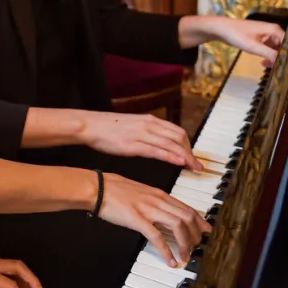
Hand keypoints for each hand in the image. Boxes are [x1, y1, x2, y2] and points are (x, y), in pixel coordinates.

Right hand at [80, 111, 203, 170]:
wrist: (90, 125)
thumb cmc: (108, 128)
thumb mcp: (132, 126)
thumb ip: (146, 132)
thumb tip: (158, 141)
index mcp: (149, 120)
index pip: (177, 131)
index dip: (188, 145)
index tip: (193, 157)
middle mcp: (149, 125)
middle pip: (179, 137)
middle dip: (190, 152)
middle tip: (196, 166)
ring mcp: (142, 134)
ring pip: (171, 144)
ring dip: (185, 156)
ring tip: (193, 167)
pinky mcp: (133, 144)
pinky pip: (157, 150)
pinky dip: (171, 156)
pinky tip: (179, 163)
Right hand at [98, 172, 211, 266]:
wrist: (98, 188)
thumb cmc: (114, 189)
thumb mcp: (140, 192)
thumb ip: (153, 201)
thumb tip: (161, 212)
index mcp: (159, 194)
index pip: (186, 207)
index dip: (199, 220)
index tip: (206, 229)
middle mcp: (158, 200)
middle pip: (187, 216)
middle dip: (196, 233)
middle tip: (198, 246)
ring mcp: (148, 210)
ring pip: (177, 225)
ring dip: (185, 243)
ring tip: (186, 255)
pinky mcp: (137, 220)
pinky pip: (157, 237)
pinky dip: (166, 250)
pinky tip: (170, 260)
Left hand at [213, 18, 284, 66]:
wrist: (220, 29)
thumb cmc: (236, 35)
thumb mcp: (254, 47)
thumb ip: (270, 54)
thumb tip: (283, 63)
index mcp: (275, 30)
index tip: (287, 67)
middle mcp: (273, 31)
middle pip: (284, 47)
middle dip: (281, 58)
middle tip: (277, 70)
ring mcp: (267, 35)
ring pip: (276, 49)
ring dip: (274, 58)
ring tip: (268, 67)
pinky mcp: (260, 39)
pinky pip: (269, 49)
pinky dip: (268, 56)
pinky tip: (263, 63)